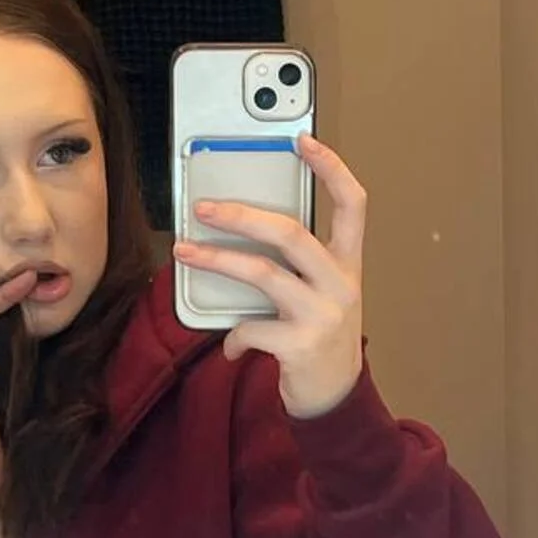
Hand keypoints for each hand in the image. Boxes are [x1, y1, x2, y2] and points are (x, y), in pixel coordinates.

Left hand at [172, 135, 365, 419]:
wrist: (337, 398)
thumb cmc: (322, 336)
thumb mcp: (323, 294)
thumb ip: (297, 265)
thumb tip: (241, 231)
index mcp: (348, 263)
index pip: (353, 205)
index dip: (332, 168)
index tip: (303, 140)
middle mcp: (341, 284)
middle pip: (290, 233)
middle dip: (242, 215)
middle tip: (204, 208)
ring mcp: (322, 315)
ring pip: (263, 273)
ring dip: (217, 260)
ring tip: (184, 252)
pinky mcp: (300, 346)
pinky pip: (251, 327)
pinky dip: (233, 335)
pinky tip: (228, 344)